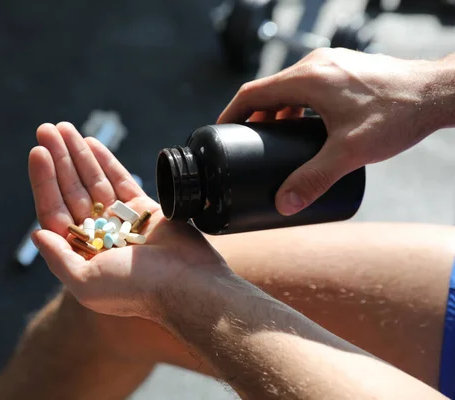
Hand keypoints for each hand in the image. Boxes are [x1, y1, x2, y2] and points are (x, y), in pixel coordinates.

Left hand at [29, 122, 228, 319]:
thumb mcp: (85, 283)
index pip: (55, 210)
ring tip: (64, 129)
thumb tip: (37, 234)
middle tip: (47, 130)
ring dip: (79, 154)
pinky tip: (91, 143)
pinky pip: (120, 180)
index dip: (44, 181)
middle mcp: (98, 235)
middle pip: (72, 190)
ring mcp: (121, 220)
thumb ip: (58, 259)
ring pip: (94, 181)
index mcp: (81, 253)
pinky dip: (106, 162)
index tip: (37, 153)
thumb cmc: (136, 288)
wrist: (187, 284)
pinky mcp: (144, 210)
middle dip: (59, 160)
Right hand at [218, 48, 446, 215]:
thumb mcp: (349, 152)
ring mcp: (331, 64)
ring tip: (273, 140)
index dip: (231, 114)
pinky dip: (297, 105)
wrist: (437, 93)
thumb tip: (284, 205)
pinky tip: (306, 127)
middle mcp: (315, 65)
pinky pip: (308, 86)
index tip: (220, 132)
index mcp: (307, 78)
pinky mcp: (344, 70)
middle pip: (269, 90)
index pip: (252, 93)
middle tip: (247, 144)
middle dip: (254, 118)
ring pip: (289, 88)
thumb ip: (314, 180)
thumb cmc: (397, 115)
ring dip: (277, 112)